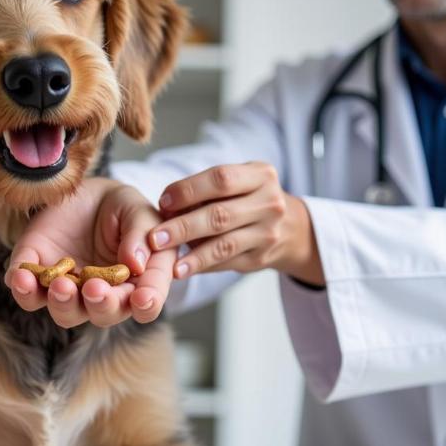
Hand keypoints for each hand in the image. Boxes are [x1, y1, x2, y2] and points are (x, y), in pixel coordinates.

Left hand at [5, 178, 176, 327]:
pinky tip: (21, 275)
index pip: (145, 304)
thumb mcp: (139, 213)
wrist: (84, 192)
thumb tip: (135, 264)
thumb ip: (141, 236)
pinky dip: (22, 288)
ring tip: (60, 285)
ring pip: (64, 312)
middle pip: (102, 314)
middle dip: (100, 305)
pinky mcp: (37, 274)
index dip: (146, 304)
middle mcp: (102, 295)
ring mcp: (68, 289)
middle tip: (94, 289)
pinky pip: (27, 292)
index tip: (141, 298)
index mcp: (135, 284)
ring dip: (62, 303)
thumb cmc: (122, 208)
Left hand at [149, 163, 323, 285]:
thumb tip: (166, 209)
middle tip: (155, 238)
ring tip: (168, 263)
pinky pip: (226, 263)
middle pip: (220, 215)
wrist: (290, 227)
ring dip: (192, 254)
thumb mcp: (238, 183)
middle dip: (183, 226)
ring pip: (224, 245)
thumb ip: (205, 191)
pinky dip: (202, 266)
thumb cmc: (249, 199)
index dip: (189, 190)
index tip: (163, 202)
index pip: (221, 179)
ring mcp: (268, 233)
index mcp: (260, 175)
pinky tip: (182, 269)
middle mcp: (269, 203)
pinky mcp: (261, 258)